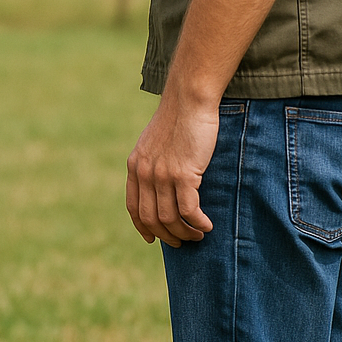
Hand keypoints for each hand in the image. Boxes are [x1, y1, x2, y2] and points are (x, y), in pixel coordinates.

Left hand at [125, 95, 217, 247]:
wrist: (188, 100)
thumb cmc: (177, 119)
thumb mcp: (154, 143)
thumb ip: (152, 163)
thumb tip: (159, 184)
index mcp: (135, 167)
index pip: (134, 208)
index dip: (143, 227)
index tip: (153, 239)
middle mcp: (145, 173)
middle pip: (151, 218)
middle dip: (167, 236)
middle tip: (183, 242)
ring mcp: (162, 175)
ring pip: (170, 218)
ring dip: (186, 233)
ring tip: (198, 235)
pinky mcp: (183, 173)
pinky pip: (189, 210)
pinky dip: (198, 223)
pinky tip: (207, 225)